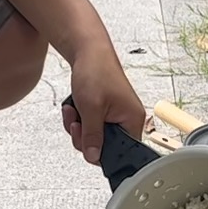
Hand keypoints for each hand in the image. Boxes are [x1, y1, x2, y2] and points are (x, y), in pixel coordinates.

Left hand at [62, 46, 147, 163]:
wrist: (88, 51)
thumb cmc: (96, 71)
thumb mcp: (91, 109)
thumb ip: (92, 136)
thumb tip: (93, 157)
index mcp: (132, 121)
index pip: (122, 152)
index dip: (101, 151)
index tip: (87, 144)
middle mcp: (127, 120)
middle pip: (104, 146)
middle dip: (84, 136)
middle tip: (77, 123)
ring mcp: (115, 116)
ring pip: (93, 137)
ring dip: (78, 127)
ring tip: (75, 110)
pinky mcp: (104, 112)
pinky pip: (89, 126)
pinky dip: (79, 120)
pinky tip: (75, 108)